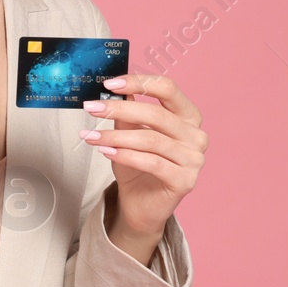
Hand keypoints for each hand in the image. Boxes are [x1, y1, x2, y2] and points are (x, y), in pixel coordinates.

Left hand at [78, 74, 206, 262]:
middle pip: (157, 114)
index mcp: (188, 116)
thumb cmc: (137, 164)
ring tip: (91, 136)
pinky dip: (125, 155)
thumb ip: (127, 112)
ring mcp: (194, 159)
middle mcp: (196, 135)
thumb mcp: (129, 133)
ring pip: (151, 140)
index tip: (109, 84)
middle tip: (92, 108)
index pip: (168, 88)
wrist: (141, 203)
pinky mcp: (185, 181)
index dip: (139, 83)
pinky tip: (105, 151)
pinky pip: (152, 162)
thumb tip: (112, 89)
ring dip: (115, 136)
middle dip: (120, 109)